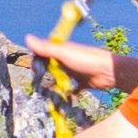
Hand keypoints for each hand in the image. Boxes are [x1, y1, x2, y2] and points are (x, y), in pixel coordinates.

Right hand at [15, 32, 134, 92]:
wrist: (110, 71)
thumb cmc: (88, 59)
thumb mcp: (64, 53)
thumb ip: (46, 48)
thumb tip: (27, 38)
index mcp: (62, 51)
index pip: (44, 55)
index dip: (37, 63)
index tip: (34, 73)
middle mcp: (67, 60)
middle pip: (50, 68)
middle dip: (44, 76)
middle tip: (39, 86)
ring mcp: (75, 72)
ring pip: (60, 79)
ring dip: (54, 86)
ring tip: (49, 95)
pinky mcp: (82, 82)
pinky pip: (72, 90)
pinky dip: (68, 95)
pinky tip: (64, 100)